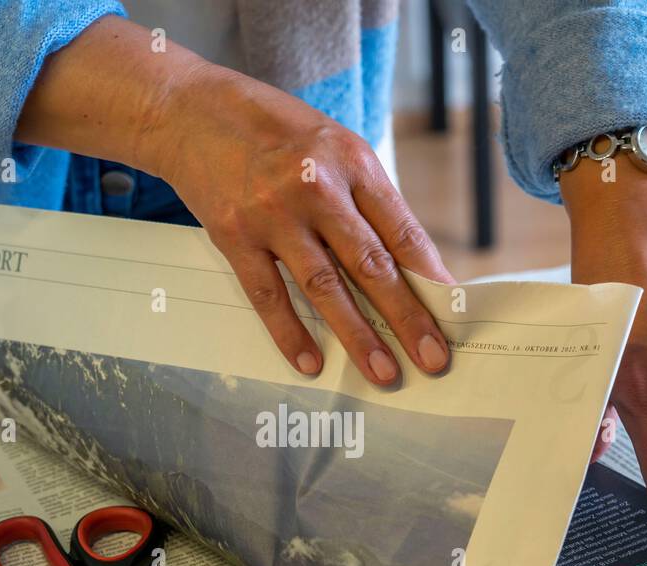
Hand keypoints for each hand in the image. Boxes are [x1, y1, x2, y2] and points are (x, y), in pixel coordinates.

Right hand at [19, 19, 452, 385]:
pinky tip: (309, 363)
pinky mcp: (234, 236)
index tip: (453, 313)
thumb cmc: (275, 133)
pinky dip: (289, 332)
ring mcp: (274, 214)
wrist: (192, 112)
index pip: (401, 230)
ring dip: (357, 335)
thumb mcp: (333, 147)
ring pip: (324, 287)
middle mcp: (316, 187)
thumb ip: (366, 201)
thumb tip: (407, 267)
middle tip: (433, 360)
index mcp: (352, 162)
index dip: (430, 276)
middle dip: (407, 318)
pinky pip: (268, 294)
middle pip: (371, 265)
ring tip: (383, 372)